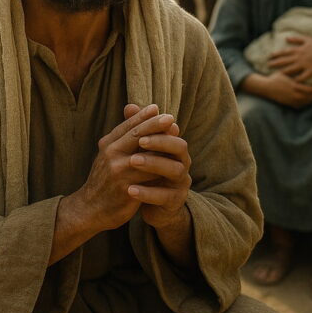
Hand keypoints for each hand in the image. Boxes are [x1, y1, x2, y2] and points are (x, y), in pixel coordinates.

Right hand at [73, 104, 181, 230]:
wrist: (90, 208)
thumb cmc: (105, 179)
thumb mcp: (109, 155)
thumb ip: (123, 138)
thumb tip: (135, 115)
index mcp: (108, 144)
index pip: (127, 126)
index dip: (142, 116)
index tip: (156, 108)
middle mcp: (111, 155)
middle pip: (137, 136)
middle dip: (155, 125)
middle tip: (170, 118)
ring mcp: (118, 172)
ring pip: (146, 156)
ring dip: (163, 148)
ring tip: (177, 141)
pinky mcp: (126, 189)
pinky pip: (148, 177)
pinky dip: (161, 171)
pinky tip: (174, 166)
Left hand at [122, 104, 191, 229]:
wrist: (150, 206)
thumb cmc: (146, 174)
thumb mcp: (140, 152)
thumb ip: (137, 130)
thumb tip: (130, 106)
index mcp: (174, 148)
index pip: (171, 131)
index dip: (158, 127)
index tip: (141, 124)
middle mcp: (182, 162)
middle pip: (180, 147)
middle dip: (161, 142)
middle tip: (140, 142)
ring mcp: (180, 182)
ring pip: (175, 170)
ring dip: (154, 164)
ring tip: (133, 162)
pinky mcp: (176, 201)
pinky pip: (165, 196)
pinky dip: (148, 193)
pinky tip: (130, 190)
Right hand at [256, 71, 311, 107]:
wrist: (266, 88)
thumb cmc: (276, 78)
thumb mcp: (286, 73)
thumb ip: (295, 72)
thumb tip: (305, 66)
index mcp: (295, 86)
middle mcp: (295, 95)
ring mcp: (292, 101)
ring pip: (308, 102)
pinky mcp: (290, 104)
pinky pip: (302, 105)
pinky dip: (307, 102)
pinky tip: (310, 99)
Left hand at [268, 35, 311, 81]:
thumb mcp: (308, 39)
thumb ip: (297, 39)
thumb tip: (287, 37)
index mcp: (299, 49)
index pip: (285, 52)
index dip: (276, 54)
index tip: (269, 56)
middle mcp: (300, 57)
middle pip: (285, 61)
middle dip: (276, 63)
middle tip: (268, 65)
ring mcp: (305, 64)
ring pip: (292, 69)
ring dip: (284, 72)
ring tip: (277, 74)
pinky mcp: (311, 70)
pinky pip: (302, 77)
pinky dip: (297, 79)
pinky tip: (293, 83)